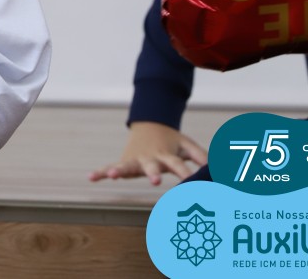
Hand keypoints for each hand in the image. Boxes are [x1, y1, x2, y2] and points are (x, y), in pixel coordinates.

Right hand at [88, 121, 206, 185]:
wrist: (149, 126)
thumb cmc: (171, 141)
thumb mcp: (187, 145)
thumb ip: (201, 156)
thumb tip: (217, 168)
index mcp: (167, 154)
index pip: (178, 165)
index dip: (186, 172)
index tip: (192, 181)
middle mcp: (150, 157)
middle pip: (151, 166)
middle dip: (152, 173)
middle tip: (155, 181)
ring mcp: (135, 159)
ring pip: (127, 166)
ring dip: (119, 171)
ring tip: (112, 176)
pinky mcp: (124, 162)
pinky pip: (110, 167)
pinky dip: (100, 172)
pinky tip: (91, 177)